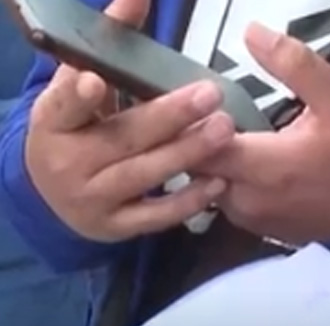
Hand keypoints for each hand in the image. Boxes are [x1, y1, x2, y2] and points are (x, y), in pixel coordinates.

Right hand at [26, 0, 232, 242]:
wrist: (56, 193)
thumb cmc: (78, 129)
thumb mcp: (81, 86)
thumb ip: (110, 43)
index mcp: (54, 122)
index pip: (63, 106)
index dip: (78, 96)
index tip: (96, 80)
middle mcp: (68, 163)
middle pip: (122, 137)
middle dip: (168, 116)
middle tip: (209, 95)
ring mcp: (92, 199)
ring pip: (144, 175)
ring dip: (187, 152)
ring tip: (223, 130)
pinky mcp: (117, 226)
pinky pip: (157, 215)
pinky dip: (189, 199)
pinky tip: (220, 181)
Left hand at [195, 23, 329, 242]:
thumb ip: (295, 65)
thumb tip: (252, 33)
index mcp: (261, 166)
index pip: (193, 142)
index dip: (187, 116)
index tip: (195, 94)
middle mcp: (245, 199)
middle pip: (193, 163)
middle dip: (193, 134)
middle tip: (202, 106)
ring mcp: (249, 218)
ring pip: (205, 182)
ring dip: (209, 155)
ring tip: (220, 127)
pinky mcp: (257, 228)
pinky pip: (225, 198)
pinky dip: (226, 175)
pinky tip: (242, 153)